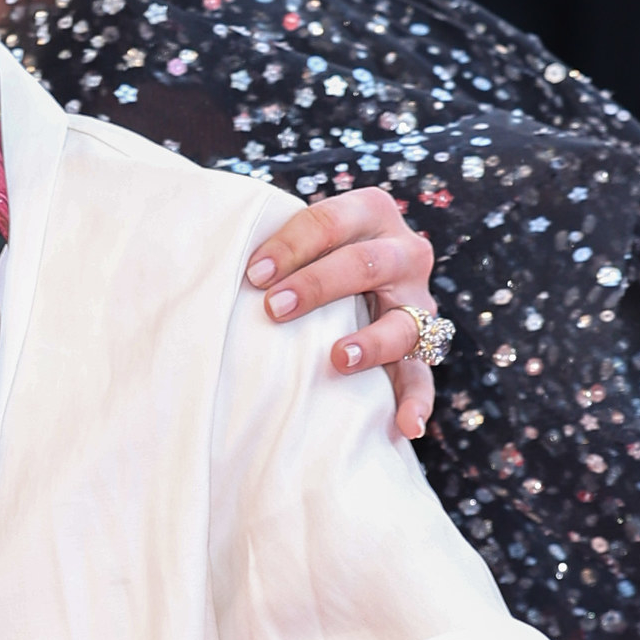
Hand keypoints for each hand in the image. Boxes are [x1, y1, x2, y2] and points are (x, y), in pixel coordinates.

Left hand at [248, 189, 443, 437]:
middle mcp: (405, 252)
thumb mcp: (304, 237)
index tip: (254, 273)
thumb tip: (216, 263)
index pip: (331, 221)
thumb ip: (278, 243)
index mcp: (373, 213)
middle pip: (365, 264)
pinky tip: (407, 427)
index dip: (291, 246)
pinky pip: (422, 375)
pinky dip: (417, 402)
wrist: (366, 276)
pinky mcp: (422, 346)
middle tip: (275, 308)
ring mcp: (417, 302)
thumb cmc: (314, 256)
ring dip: (371, 341)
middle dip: (317, 285)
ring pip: (401, 321)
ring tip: (338, 358)